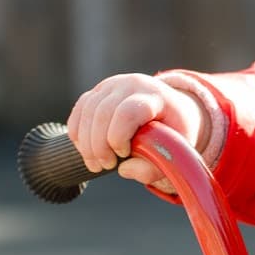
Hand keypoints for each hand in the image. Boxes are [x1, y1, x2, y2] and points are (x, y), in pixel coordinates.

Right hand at [67, 73, 206, 190]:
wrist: (174, 108)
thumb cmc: (176, 131)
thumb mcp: (176, 151)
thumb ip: (154, 167)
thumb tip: (124, 169)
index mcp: (155, 95)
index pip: (127, 112)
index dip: (118, 137)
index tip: (124, 154)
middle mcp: (132, 84)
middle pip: (102, 112)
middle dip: (98, 145)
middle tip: (105, 166)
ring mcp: (113, 85)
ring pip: (87, 112)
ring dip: (86, 143)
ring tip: (96, 164)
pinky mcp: (99, 91)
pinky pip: (80, 110)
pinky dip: (78, 133)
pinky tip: (86, 151)